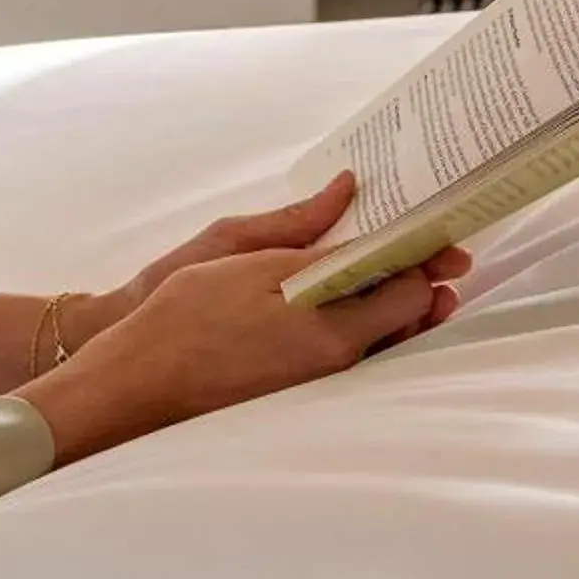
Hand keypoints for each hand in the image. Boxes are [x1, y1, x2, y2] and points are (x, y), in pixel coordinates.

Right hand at [65, 174, 460, 350]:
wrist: (143, 379)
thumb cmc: (189, 315)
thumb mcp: (248, 256)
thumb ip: (307, 231)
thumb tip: (348, 191)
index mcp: (335, 331)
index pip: (411, 292)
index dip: (426, 255)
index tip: (435, 228)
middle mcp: (340, 364)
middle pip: (406, 322)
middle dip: (421, 280)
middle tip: (429, 244)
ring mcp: (322, 382)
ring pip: (382, 339)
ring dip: (394, 301)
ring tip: (392, 262)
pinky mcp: (302, 387)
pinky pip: (353, 352)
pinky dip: (364, 320)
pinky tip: (347, 293)